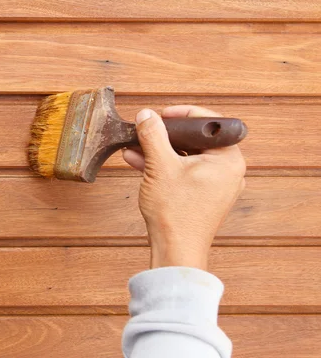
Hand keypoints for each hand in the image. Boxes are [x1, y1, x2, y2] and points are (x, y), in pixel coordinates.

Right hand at [123, 106, 245, 270]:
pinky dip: (163, 166)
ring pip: (186, 156)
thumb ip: (153, 135)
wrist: (175, 249)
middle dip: (165, 135)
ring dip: (159, 151)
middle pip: (195, 139)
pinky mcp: (202, 195)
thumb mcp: (160, 166)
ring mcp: (215, 184)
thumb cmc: (176, 213)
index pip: (210, 123)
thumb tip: (146, 115)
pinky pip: (183, 172)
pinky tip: (139, 162)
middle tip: (147, 130)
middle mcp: (227, 170)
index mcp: (228, 159)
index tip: (162, 115)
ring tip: (135, 146)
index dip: (183, 114)